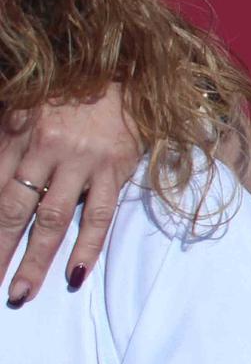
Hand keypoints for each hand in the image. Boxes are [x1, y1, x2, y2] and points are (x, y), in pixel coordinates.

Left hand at [0, 88, 140, 304]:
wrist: (126, 69)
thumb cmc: (68, 91)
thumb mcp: (22, 106)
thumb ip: (5, 142)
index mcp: (18, 131)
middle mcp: (46, 147)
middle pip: (13, 209)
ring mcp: (83, 160)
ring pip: (53, 218)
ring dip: (35, 260)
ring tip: (21, 293)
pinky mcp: (115, 167)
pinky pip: (100, 214)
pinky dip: (87, 246)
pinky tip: (76, 274)